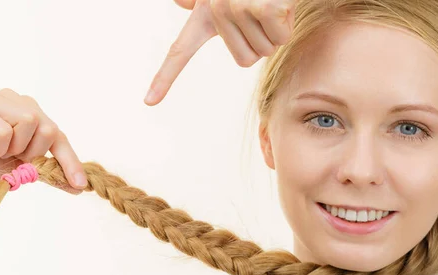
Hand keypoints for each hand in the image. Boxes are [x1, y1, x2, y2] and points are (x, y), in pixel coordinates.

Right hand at [0, 88, 86, 192]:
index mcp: (31, 113)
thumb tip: (78, 187)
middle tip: (12, 158)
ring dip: (14, 148)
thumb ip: (48, 172)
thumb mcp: (22, 170)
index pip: (59, 136)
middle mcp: (16, 101)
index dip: (71, 161)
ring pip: (29, 122)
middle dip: (34, 153)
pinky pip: (4, 130)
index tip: (81, 185)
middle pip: (48, 127)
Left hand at [144, 0, 295, 105]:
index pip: (179, 51)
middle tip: (262, 13)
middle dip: (263, 41)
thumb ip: (200, 0)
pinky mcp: (263, 8)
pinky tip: (282, 3)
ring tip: (271, 3)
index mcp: (204, 14)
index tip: (148, 101)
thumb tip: (183, 1)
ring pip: (267, 49)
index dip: (164, 78)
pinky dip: (288, 22)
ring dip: (278, 30)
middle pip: (246, 59)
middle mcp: (217, 11)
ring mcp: (238, 9)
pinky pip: (280, 37)